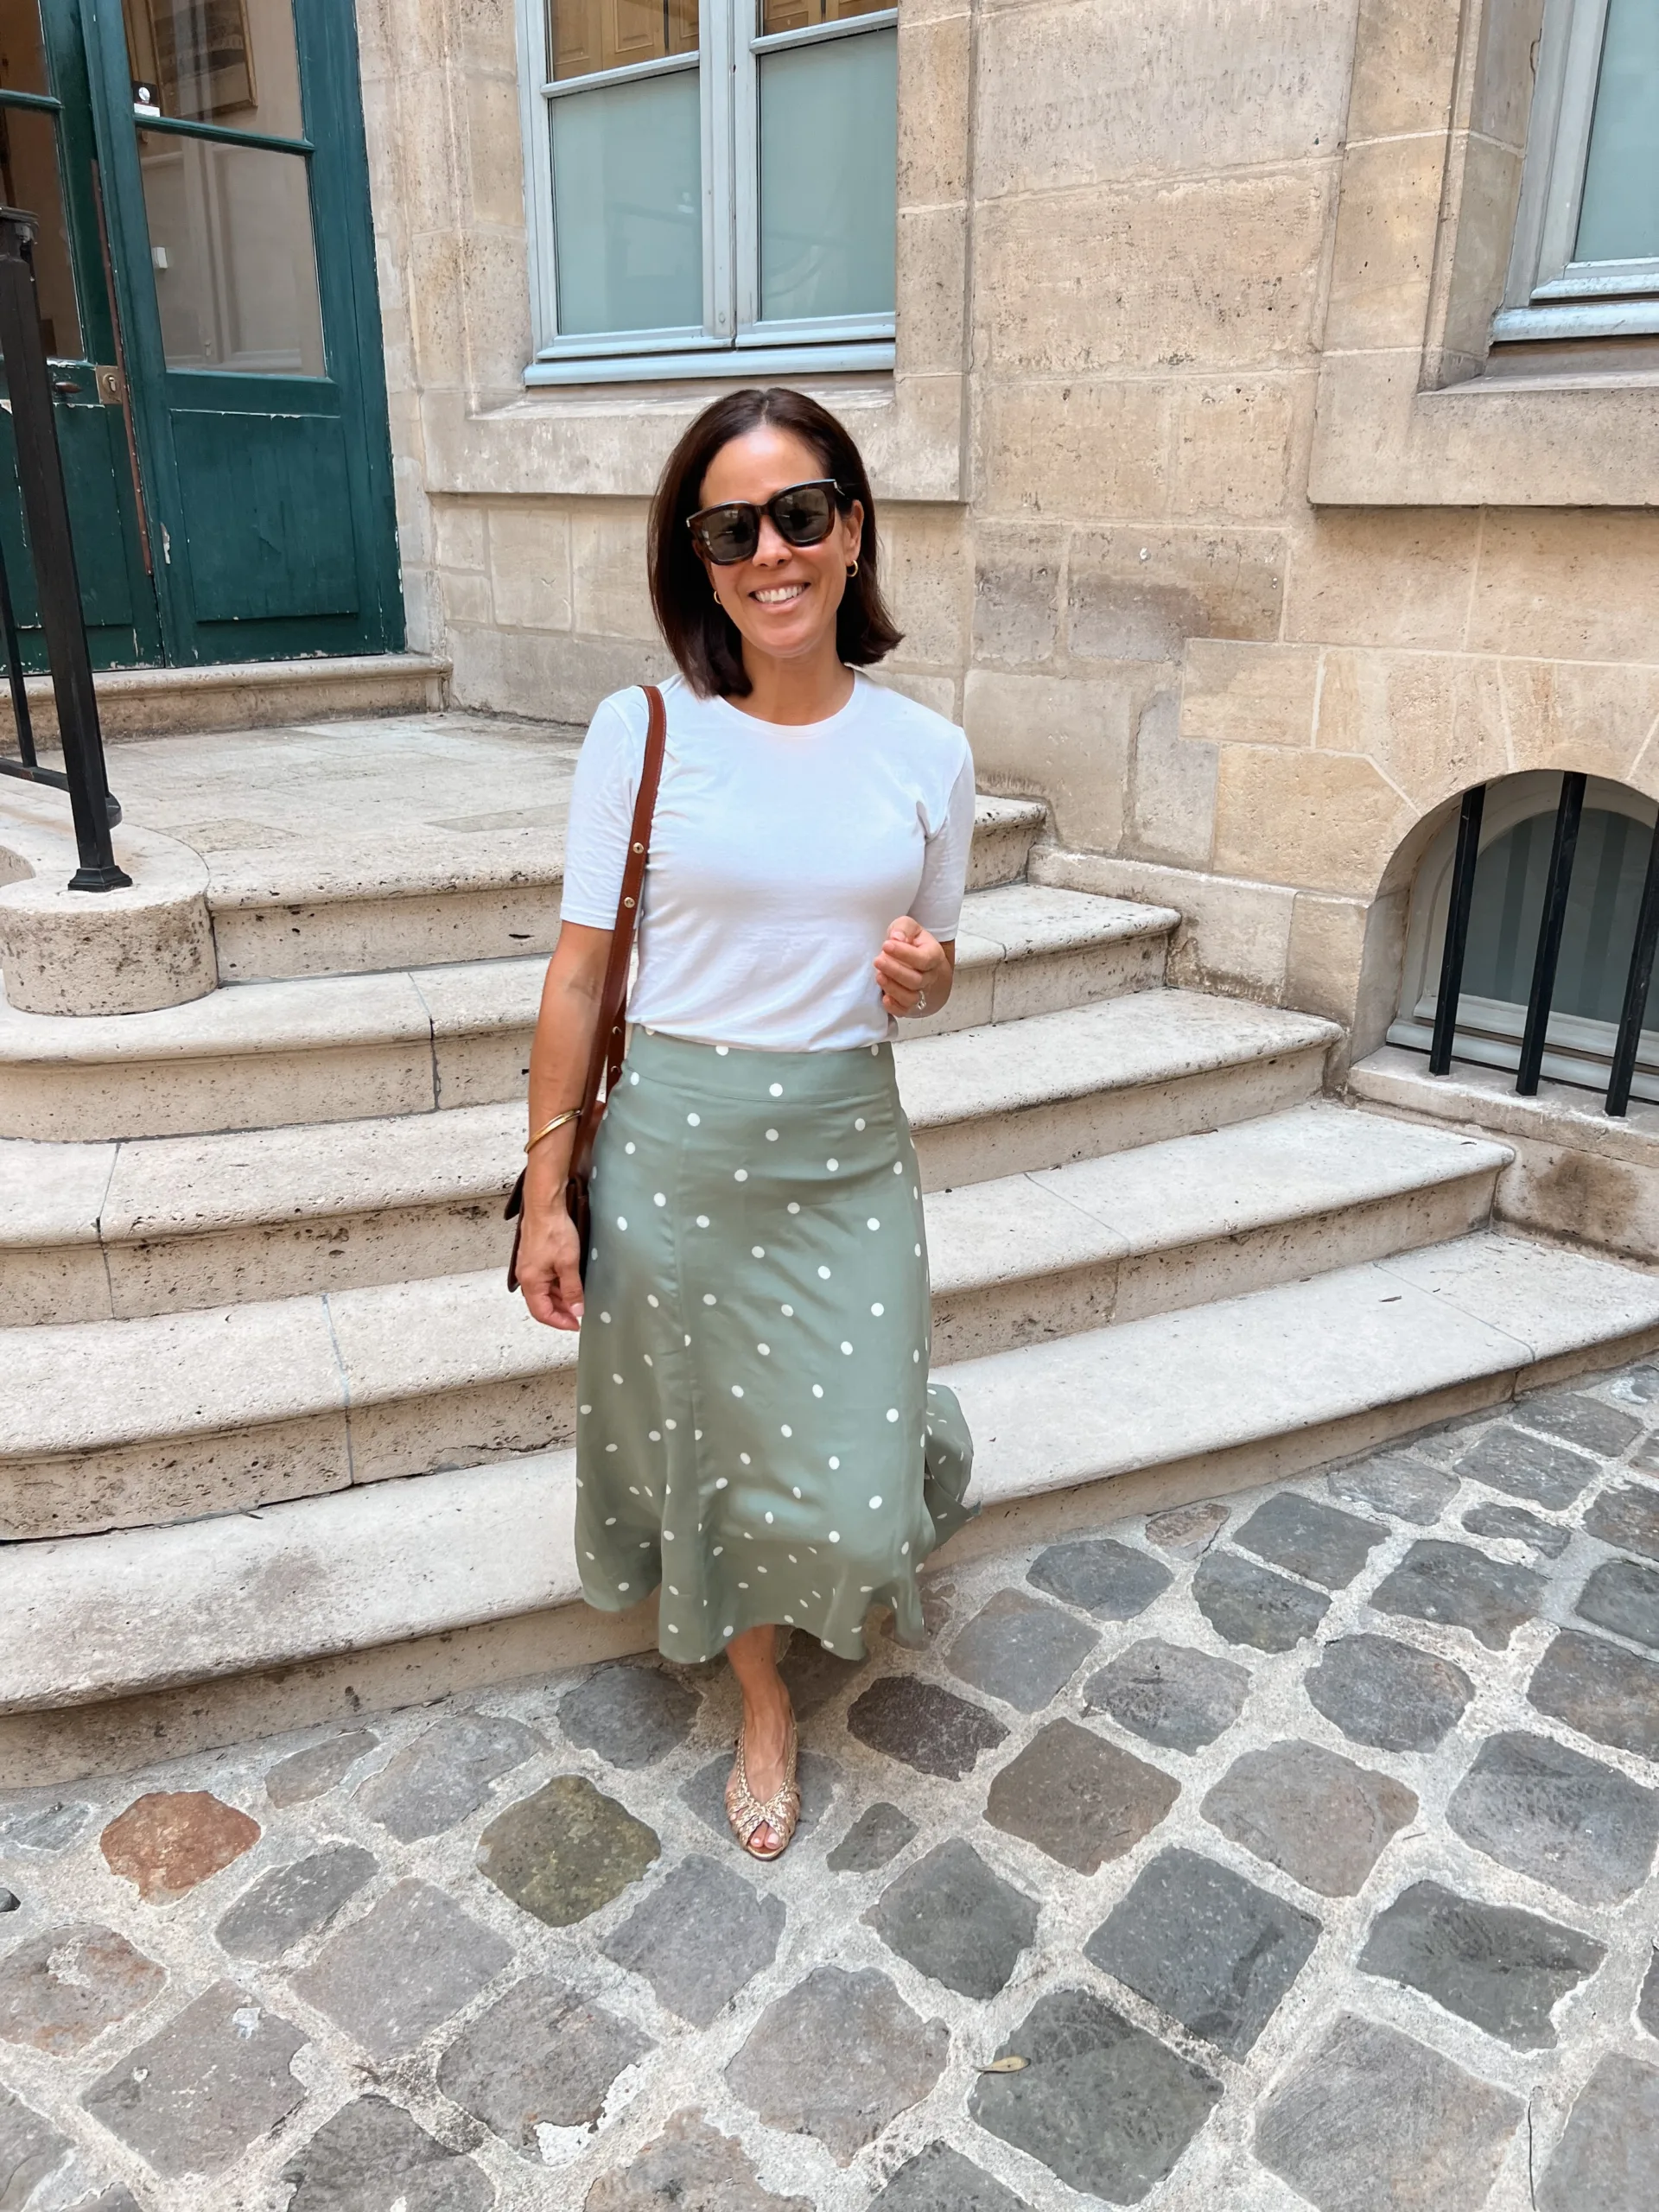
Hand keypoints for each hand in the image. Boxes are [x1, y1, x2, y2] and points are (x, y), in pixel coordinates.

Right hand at [516, 1195, 584, 1330]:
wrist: (544, 1206)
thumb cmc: (553, 1231)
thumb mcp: (568, 1264)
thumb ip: (572, 1290)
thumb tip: (576, 1311)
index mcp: (530, 1282)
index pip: (542, 1313)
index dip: (559, 1322)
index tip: (575, 1324)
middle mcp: (525, 1277)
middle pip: (542, 1303)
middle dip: (561, 1311)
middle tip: (580, 1312)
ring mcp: (528, 1267)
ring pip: (544, 1292)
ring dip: (560, 1298)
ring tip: (579, 1298)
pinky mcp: (533, 1258)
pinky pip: (544, 1279)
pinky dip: (557, 1285)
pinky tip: (571, 1282)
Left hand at [875, 915, 949, 1017]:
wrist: (914, 958)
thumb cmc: (910, 941)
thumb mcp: (908, 927)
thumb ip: (904, 928)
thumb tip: (896, 938)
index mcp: (933, 955)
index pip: (923, 959)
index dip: (905, 954)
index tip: (886, 945)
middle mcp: (929, 976)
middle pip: (916, 980)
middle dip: (895, 971)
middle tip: (877, 961)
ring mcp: (920, 991)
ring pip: (911, 997)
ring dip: (893, 989)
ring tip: (878, 976)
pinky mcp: (909, 1003)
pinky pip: (904, 1011)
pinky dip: (894, 1007)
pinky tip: (884, 998)